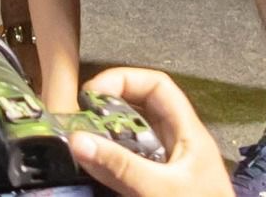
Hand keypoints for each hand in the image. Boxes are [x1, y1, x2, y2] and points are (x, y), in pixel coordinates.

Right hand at [67, 68, 230, 196]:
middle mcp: (177, 144)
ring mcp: (168, 166)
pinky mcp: (159, 186)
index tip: (92, 95)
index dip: (123, 79)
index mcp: (188, 133)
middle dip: (108, 108)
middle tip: (81, 119)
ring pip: (133, 137)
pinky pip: (130, 163)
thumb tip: (77, 140)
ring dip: (106, 136)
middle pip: (140, 108)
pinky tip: (94, 170)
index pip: (156, 85)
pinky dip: (110, 161)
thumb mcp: (161, 190)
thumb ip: (121, 167)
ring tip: (83, 142)